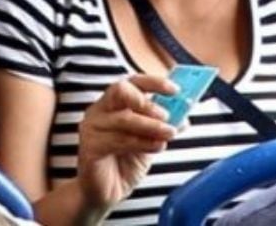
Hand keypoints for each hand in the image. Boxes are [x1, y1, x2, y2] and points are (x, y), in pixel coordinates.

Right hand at [75, 74, 177, 215]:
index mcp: (113, 105)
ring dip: (151, 126)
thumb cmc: (123, 164)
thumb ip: (162, 127)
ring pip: (123, 118)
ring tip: (169, 134)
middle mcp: (99, 111)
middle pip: (120, 91)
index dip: (153, 82)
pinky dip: (141, 142)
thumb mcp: (149, 142)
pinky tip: (156, 147)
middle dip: (147, 102)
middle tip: (166, 116)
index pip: (131, 83)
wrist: (105, 192)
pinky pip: (118, 140)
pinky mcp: (90, 146)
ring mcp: (92, 127)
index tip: (175, 90)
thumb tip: (184, 116)